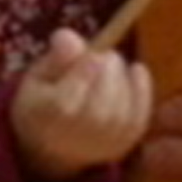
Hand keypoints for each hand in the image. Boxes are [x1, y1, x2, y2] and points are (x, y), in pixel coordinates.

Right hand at [8, 27, 152, 181]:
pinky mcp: (122, 145)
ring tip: (113, 63)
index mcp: (45, 118)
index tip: (94, 56)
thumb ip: (55, 57)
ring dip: (122, 80)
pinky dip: (142, 92)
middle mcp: (73, 138)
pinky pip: (138, 120)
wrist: (54, 145)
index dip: (83, 78)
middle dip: (108, 76)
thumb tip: (67, 36)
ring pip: (120, 115)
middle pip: (98, 111)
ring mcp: (100, 145)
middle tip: (106, 56)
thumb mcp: (39, 75)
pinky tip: (137, 70)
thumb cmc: (44, 102)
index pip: (64, 104)